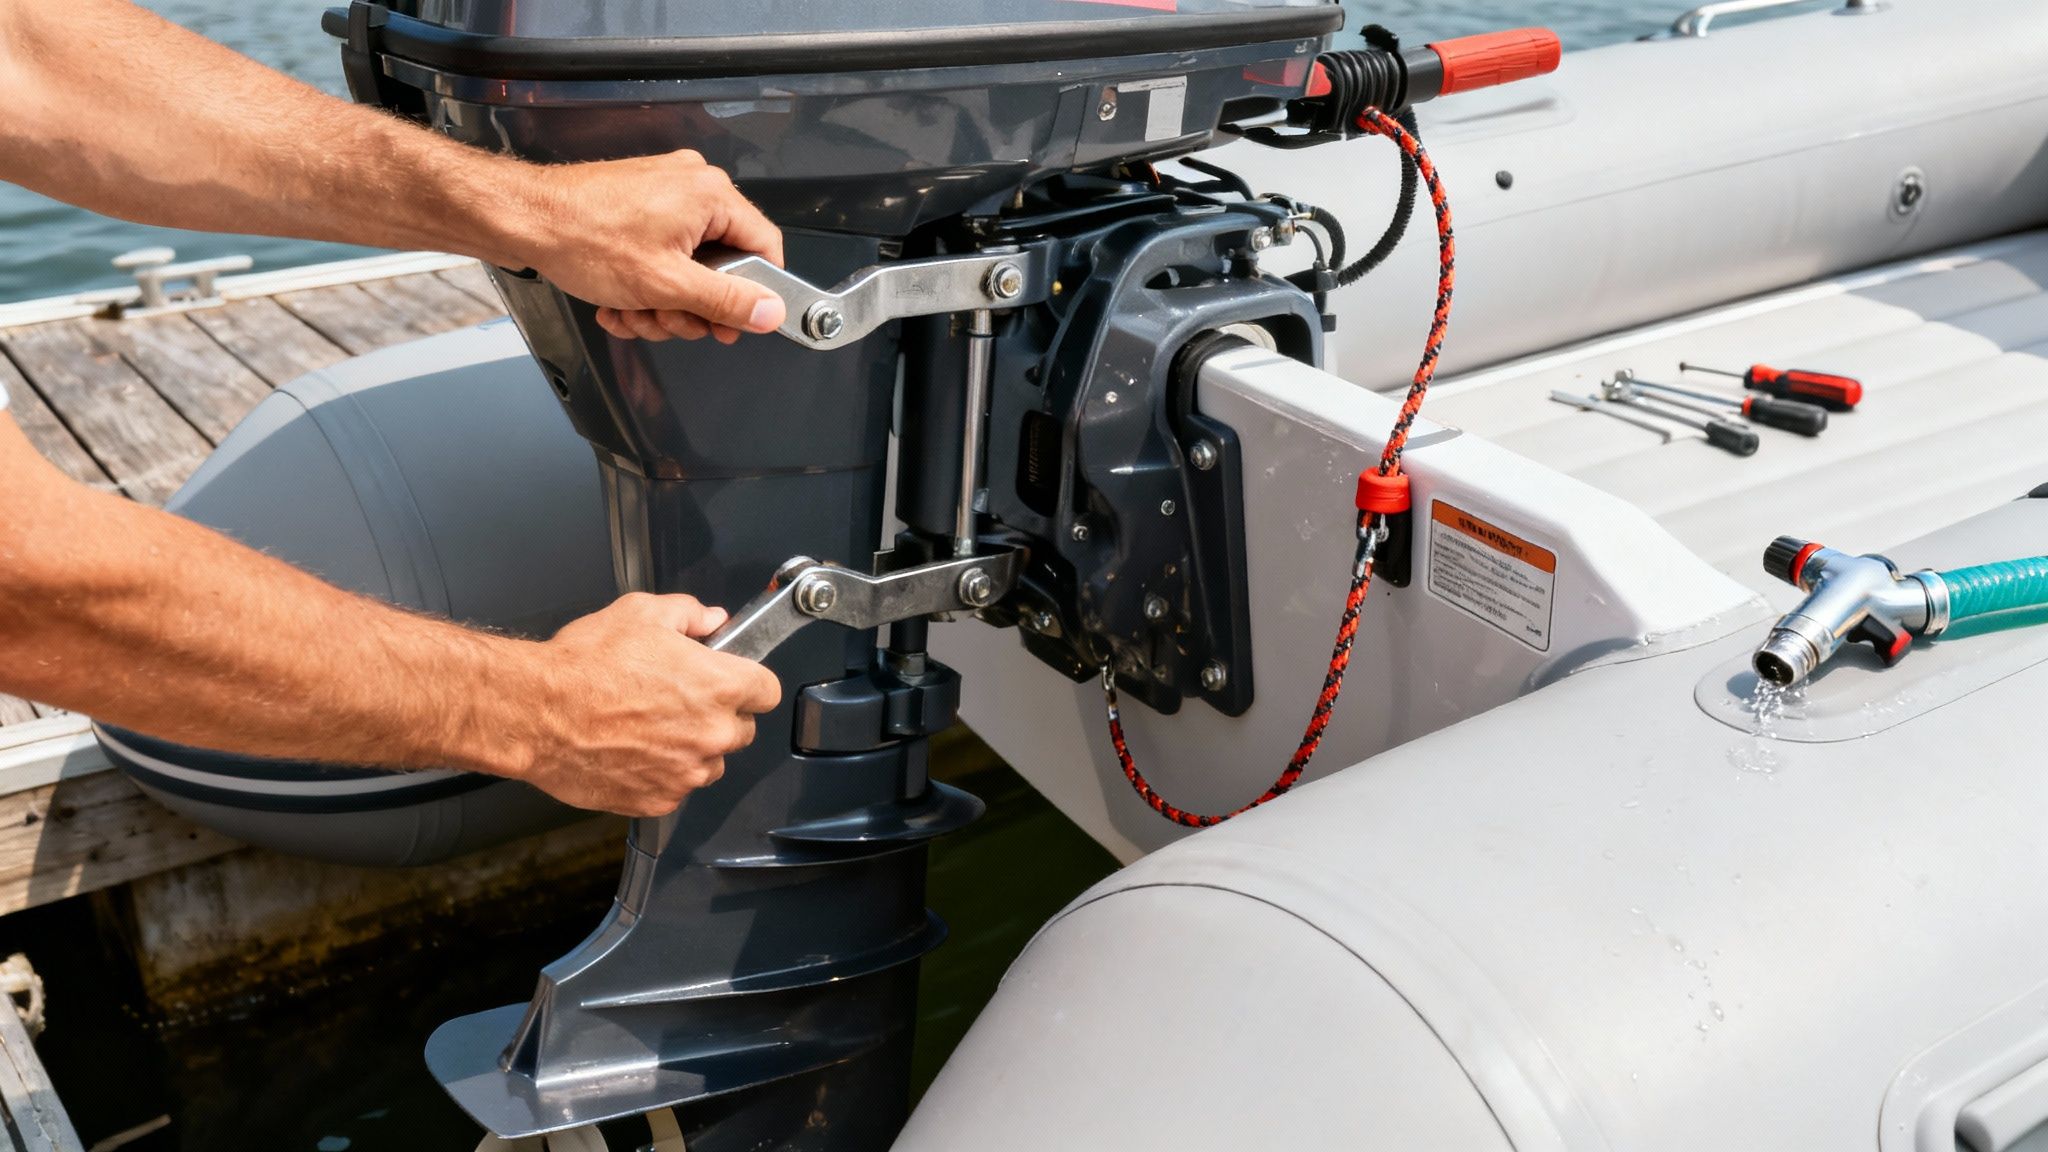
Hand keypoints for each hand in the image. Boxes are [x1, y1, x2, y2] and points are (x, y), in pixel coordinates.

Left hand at [520, 149, 787, 344]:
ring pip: (689, 269)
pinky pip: (662, 256)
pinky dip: (644, 287)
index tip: (735, 323)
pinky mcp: (640, 207)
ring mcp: (664, 194)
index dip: (754, 294)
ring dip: (663, 303)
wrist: (522, 220)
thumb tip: (771, 311)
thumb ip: (726, 301)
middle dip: (692, 306)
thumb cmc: (581, 237)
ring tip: (632, 310)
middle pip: (723, 266)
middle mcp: (691, 186)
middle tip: (666, 318)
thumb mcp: (666, 285)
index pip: (764, 247)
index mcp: (709, 194)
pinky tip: (619, 302)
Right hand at [520, 592, 781, 816]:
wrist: (535, 713)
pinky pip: (675, 788)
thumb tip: (711, 619)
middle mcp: (712, 734)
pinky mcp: (658, 800)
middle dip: (718, 716)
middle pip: (741, 730)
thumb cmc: (583, 665)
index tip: (730, 680)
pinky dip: (661, 775)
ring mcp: (687, 773)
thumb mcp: (641, 613)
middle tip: (678, 700)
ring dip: (691, 749)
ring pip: (709, 763)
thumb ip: (689, 614)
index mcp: (720, 686)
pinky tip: (631, 751)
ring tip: (649, 727)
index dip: (748, 682)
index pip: (767, 691)